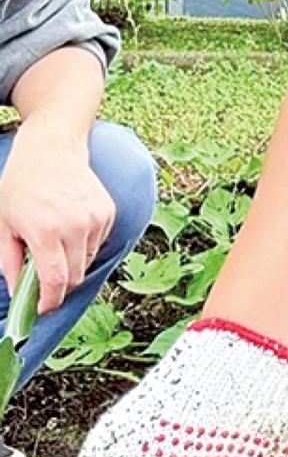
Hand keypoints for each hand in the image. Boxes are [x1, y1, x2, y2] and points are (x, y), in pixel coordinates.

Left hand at [0, 118, 115, 311]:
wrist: (51, 148)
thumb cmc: (21, 184)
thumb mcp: (3, 223)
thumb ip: (10, 262)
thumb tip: (17, 292)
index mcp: (46, 232)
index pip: (55, 282)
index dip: (49, 301)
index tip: (42, 308)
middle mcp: (75, 226)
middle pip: (75, 277)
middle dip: (59, 285)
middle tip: (42, 279)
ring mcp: (95, 218)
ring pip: (88, 261)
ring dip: (72, 263)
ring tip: (55, 244)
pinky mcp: (107, 212)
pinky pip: (97, 243)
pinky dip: (84, 245)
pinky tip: (69, 227)